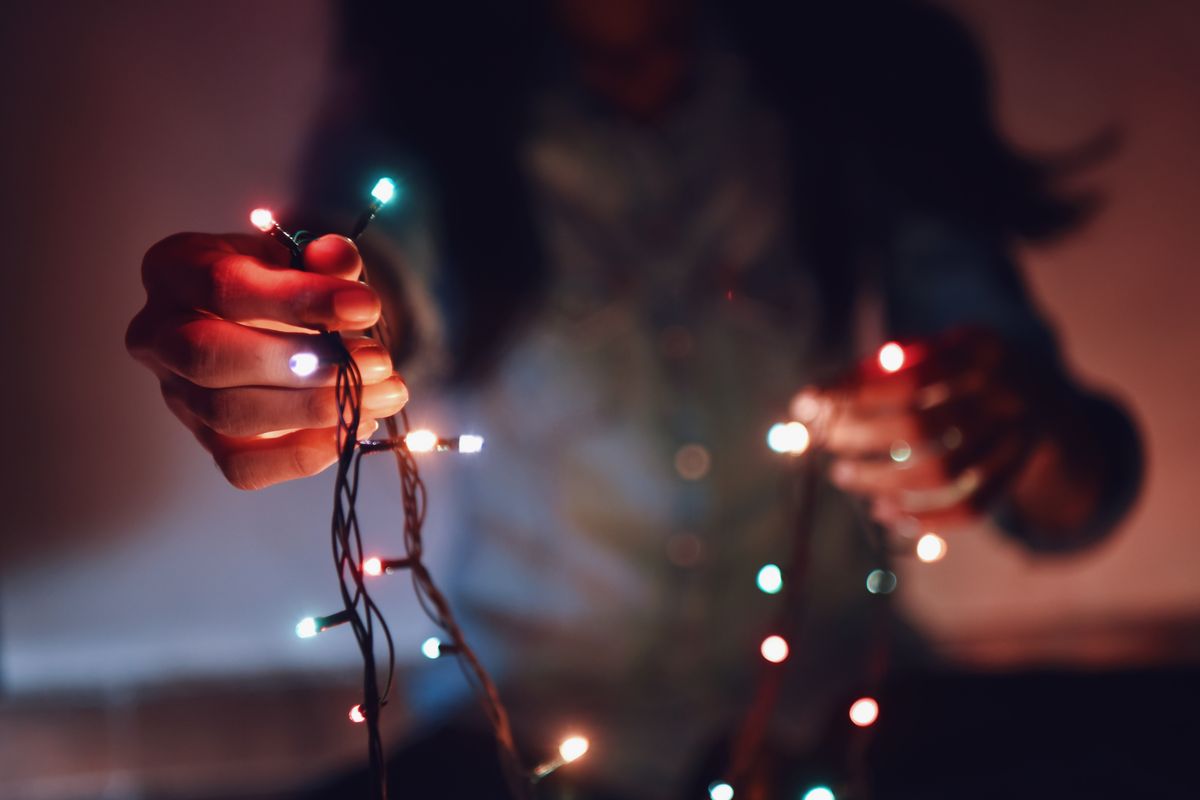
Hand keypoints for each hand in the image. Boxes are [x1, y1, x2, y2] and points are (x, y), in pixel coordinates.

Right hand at [126, 232, 407, 489]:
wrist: (259, 320)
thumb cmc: (276, 281)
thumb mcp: (299, 254)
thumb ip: (322, 257)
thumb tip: (339, 261)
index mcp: (174, 271)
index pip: (224, 286)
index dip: (298, 299)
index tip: (366, 307)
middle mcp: (158, 335)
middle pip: (212, 358)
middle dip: (303, 363)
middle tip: (377, 361)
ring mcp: (177, 394)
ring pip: (229, 415)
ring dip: (317, 410)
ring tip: (382, 394)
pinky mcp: (203, 440)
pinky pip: (243, 466)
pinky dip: (305, 452)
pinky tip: (355, 425)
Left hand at [797, 328, 1036, 530]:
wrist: (1037, 394)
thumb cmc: (957, 368)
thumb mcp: (931, 347)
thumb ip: (881, 365)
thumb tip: (815, 399)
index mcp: (981, 352)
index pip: (908, 377)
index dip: (853, 394)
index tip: (807, 404)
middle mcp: (1005, 396)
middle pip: (921, 427)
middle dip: (860, 437)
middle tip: (825, 441)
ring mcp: (1015, 440)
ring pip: (942, 473)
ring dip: (881, 480)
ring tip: (842, 475)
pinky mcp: (1014, 476)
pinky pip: (968, 508)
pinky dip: (921, 518)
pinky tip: (881, 511)